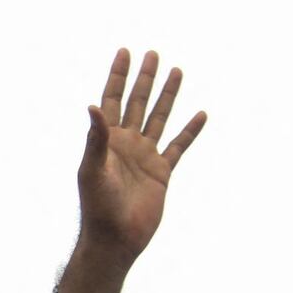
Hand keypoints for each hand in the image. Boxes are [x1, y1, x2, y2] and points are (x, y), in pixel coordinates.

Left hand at [77, 49, 206, 259]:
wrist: (115, 239)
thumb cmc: (98, 207)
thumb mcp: (93, 170)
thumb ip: (95, 139)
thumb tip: (93, 106)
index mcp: (107, 141)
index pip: (113, 100)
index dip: (118, 76)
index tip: (125, 52)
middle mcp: (127, 144)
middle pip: (137, 103)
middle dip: (144, 79)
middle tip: (152, 54)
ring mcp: (145, 157)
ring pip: (159, 118)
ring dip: (167, 96)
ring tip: (177, 71)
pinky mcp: (161, 173)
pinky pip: (179, 147)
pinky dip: (189, 131)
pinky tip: (200, 114)